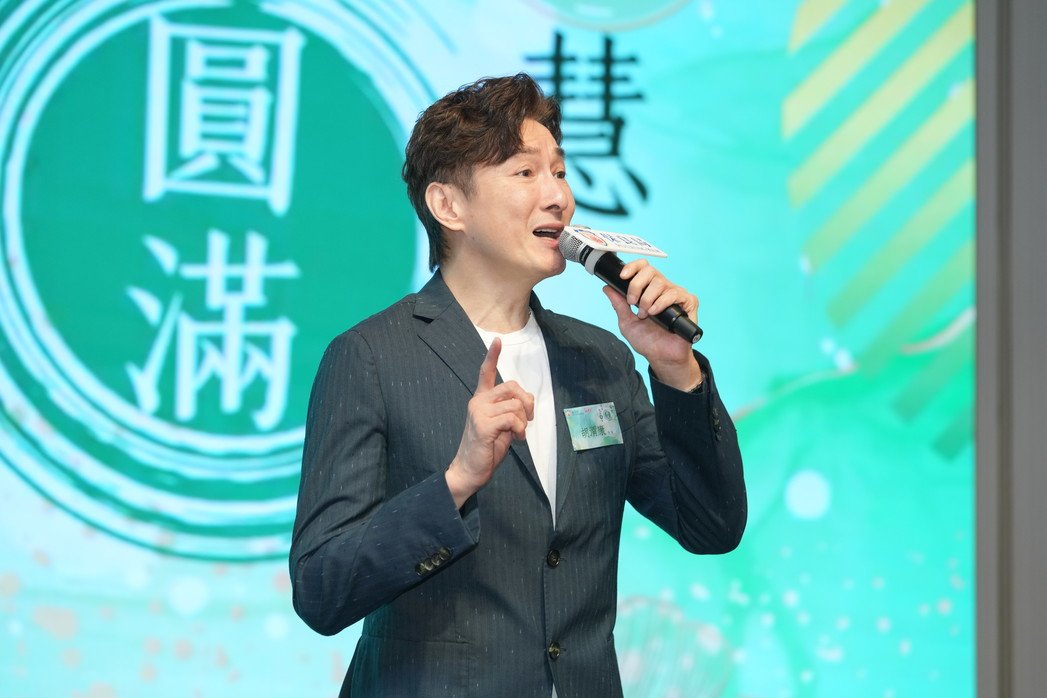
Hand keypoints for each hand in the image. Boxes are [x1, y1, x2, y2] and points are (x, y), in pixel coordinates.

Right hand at [446, 338, 534, 507]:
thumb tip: (526, 403)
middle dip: (527, 404)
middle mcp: (478, 401)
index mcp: (481, 400)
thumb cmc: (486, 448)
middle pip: (513, 387)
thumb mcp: (502, 426)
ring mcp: (479, 412)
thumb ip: (510, 411)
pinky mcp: (483, 424)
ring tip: (517, 434)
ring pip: (516, 405)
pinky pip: (513, 418)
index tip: (497, 340)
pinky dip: (520, 429)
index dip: (492, 356)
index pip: (485, 372)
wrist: (469, 470)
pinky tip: (515, 438)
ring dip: (524, 422)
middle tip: (527, 420)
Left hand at [603, 259, 702, 390]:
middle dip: (636, 285)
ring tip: (645, 314)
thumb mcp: (627, 322)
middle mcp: (663, 289)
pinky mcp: (689, 302)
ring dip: (648, 299)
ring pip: (660, 282)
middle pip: (650, 271)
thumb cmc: (648, 341)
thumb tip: (607, 287)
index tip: (622, 277)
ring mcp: (676, 294)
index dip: (632, 267)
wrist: (662, 357)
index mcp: (649, 290)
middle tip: (633, 303)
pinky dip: (662, 302)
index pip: (643, 267)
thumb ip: (619, 304)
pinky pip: (675, 293)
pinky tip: (656, 313)